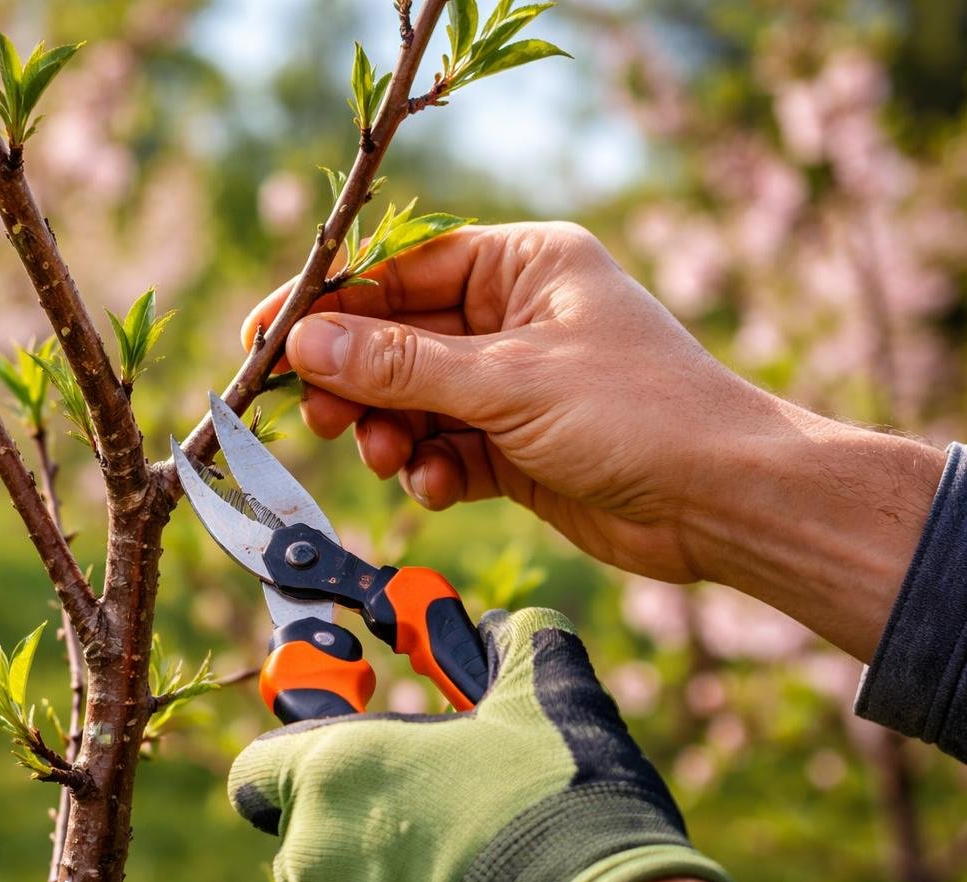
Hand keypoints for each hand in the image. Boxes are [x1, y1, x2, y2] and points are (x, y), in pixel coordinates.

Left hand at [227, 607, 733, 881]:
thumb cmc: (562, 810)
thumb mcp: (548, 703)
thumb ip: (517, 647)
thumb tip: (510, 628)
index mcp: (333, 772)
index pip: (259, 767)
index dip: (294, 759)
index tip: (342, 763)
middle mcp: (313, 855)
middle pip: (304, 838)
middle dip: (353, 829)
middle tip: (431, 821)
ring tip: (464, 880)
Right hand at [243, 223, 943, 658]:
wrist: (726, 503)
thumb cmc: (638, 413)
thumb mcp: (509, 381)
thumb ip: (402, 365)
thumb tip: (305, 344)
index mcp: (522, 264)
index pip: (400, 270)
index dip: (330, 304)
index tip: (268, 338)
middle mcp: (514, 315)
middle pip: (399, 338)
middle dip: (358, 380)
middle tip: (319, 417)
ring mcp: (515, 382)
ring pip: (415, 399)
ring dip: (392, 431)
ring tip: (388, 459)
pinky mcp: (517, 446)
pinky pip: (445, 448)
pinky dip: (433, 469)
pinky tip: (441, 488)